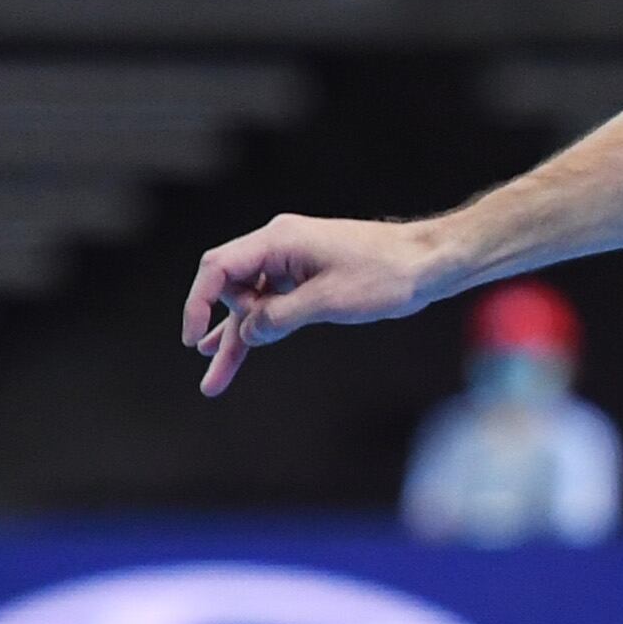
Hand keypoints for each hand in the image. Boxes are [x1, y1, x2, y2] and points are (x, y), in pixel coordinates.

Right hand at [180, 213, 445, 395]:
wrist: (431, 262)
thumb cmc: (387, 275)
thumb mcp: (329, 301)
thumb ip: (281, 317)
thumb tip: (248, 333)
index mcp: (279, 240)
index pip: (219, 267)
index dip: (198, 302)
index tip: (191, 337)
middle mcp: (279, 247)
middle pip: (231, 288)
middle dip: (220, 330)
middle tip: (214, 373)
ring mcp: (293, 263)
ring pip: (253, 304)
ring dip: (236, 340)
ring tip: (213, 382)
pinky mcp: (309, 279)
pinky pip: (274, 305)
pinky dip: (261, 329)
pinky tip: (237, 349)